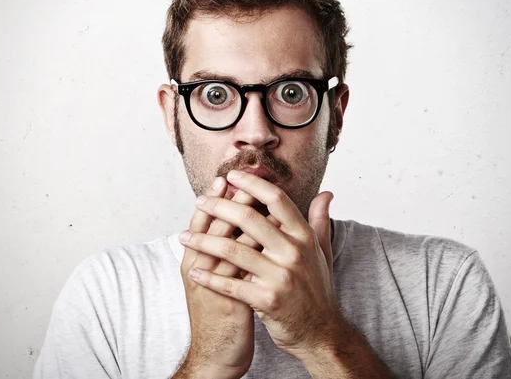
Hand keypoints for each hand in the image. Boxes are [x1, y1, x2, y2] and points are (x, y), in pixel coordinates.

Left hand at [179, 170, 341, 361]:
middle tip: (200, 200)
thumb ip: (320, 220)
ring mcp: (280, 276)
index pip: (277, 200)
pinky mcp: (268, 300)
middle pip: (250, 218)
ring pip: (233, 250)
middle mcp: (294, 252)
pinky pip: (231, 284)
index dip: (252, 185)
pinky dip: (209, 278)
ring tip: (184, 237)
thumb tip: (326, 193)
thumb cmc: (316, 289)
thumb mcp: (322, 252)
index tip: (231, 176)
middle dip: (219, 206)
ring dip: (203, 241)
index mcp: (304, 236)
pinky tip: (193, 271)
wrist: (320, 333)